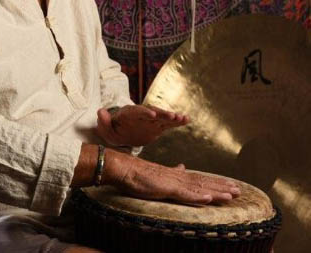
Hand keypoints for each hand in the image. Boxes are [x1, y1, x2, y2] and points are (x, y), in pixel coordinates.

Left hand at [97, 104, 187, 146]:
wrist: (121, 132)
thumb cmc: (113, 129)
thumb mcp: (105, 128)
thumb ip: (103, 120)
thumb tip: (100, 111)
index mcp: (130, 113)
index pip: (137, 111)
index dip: (144, 112)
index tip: (152, 114)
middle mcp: (142, 114)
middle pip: (153, 112)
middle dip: (162, 114)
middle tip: (172, 116)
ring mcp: (151, 120)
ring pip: (163, 117)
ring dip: (172, 118)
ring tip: (183, 118)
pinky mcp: (157, 126)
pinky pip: (168, 123)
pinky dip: (177, 122)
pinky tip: (186, 120)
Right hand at [106, 151, 240, 204]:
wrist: (125, 169)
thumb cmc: (139, 173)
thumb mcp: (160, 174)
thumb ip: (173, 171)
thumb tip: (183, 166)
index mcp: (177, 175)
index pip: (201, 179)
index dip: (217, 183)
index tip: (231, 185)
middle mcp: (178, 178)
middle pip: (204, 182)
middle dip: (222, 187)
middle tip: (239, 191)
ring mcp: (173, 183)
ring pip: (199, 188)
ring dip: (216, 192)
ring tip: (231, 195)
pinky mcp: (165, 188)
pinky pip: (184, 194)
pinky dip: (197, 196)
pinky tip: (209, 198)